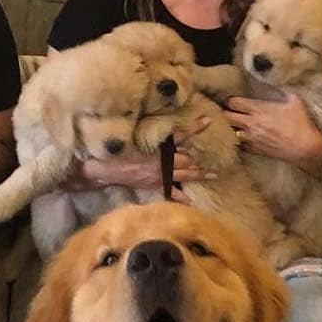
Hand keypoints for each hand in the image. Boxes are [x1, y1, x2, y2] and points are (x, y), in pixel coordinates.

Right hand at [77, 116, 211, 192]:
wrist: (106, 170)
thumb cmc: (118, 152)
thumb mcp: (135, 138)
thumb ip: (151, 134)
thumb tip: (165, 127)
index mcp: (158, 149)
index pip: (180, 136)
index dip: (194, 128)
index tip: (207, 121)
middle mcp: (163, 163)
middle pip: (187, 160)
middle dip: (199, 158)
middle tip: (216, 157)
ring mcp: (160, 176)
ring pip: (184, 175)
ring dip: (199, 174)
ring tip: (212, 174)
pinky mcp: (155, 186)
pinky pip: (171, 193)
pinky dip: (182, 197)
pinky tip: (192, 201)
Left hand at [223, 92, 321, 173]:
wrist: (305, 148)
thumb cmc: (301, 123)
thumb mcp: (295, 101)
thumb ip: (283, 91)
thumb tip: (277, 84)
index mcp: (258, 109)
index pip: (233, 102)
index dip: (231, 100)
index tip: (234, 100)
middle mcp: (251, 123)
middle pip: (226, 116)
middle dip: (226, 113)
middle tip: (230, 112)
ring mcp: (251, 138)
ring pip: (230, 131)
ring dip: (231, 127)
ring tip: (234, 124)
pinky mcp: (254, 149)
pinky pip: (239, 144)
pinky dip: (238, 139)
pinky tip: (243, 137)